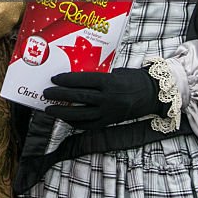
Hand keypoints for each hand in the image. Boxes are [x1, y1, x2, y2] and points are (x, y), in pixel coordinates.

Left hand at [42, 68, 164, 128]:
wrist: (151, 94)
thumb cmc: (131, 79)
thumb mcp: (115, 72)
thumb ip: (97, 76)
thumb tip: (75, 77)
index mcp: (109, 82)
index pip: (83, 80)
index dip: (66, 80)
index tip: (53, 79)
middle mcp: (108, 98)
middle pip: (79, 97)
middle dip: (59, 95)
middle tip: (46, 93)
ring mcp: (109, 112)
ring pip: (81, 114)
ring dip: (63, 112)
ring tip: (49, 109)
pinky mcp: (110, 122)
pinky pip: (89, 125)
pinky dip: (75, 123)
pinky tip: (65, 119)